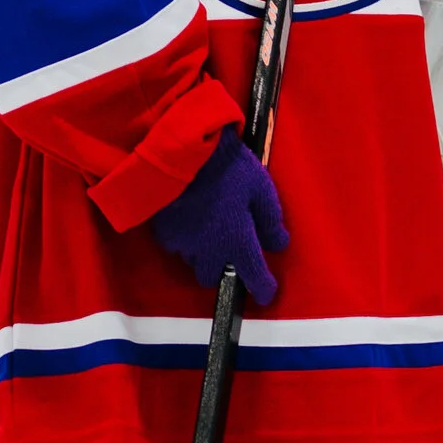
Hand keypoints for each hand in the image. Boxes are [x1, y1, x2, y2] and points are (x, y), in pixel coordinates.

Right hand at [151, 134, 289, 306]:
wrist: (183, 150)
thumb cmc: (229, 168)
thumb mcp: (261, 189)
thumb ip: (271, 221)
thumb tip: (278, 245)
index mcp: (237, 242)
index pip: (254, 279)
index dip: (263, 289)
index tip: (266, 292)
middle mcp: (209, 252)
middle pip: (215, 276)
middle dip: (222, 267)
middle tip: (229, 245)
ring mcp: (183, 245)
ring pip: (194, 261)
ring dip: (203, 251)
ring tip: (207, 224)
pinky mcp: (163, 234)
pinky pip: (177, 245)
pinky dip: (185, 237)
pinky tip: (189, 215)